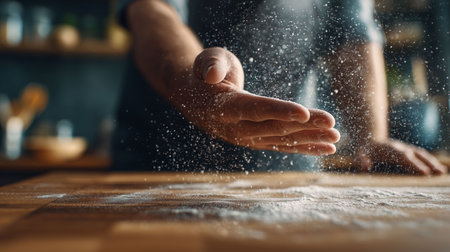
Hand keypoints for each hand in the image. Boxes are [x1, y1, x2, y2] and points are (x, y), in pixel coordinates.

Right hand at [170, 47, 339, 154]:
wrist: (196, 98)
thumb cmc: (206, 74)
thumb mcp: (207, 61)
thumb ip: (211, 65)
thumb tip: (212, 74)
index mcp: (224, 107)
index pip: (255, 109)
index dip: (279, 111)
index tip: (304, 113)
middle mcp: (236, 128)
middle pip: (274, 127)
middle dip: (305, 126)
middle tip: (332, 125)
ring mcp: (247, 138)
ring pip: (282, 140)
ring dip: (309, 140)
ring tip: (335, 139)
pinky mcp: (256, 140)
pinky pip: (282, 146)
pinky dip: (303, 147)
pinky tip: (324, 149)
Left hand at [352, 139, 446, 174]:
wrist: (369, 139)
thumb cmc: (364, 151)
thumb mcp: (359, 154)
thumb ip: (361, 159)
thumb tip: (365, 166)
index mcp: (390, 149)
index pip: (404, 158)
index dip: (414, 164)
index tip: (424, 173)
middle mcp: (401, 147)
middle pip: (417, 155)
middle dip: (427, 163)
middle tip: (438, 173)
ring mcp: (406, 148)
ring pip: (422, 154)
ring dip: (432, 163)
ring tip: (442, 172)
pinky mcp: (409, 151)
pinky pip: (422, 155)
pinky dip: (431, 162)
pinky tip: (439, 170)